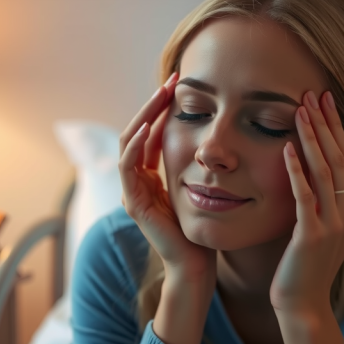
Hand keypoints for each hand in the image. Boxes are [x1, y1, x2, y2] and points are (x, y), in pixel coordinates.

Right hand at [118, 71, 216, 283]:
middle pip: (136, 131)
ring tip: (162, 93)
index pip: (149, 132)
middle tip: (172, 79)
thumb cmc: (205, 228)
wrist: (198, 264)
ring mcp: (132, 192)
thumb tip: (216, 132)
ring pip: (128, 142)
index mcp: (150, 176)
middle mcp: (137, 181)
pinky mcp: (134, 203)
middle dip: (153, 104)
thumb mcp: (202, 185)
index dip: (161, 106)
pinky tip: (151, 126)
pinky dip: (136, 144)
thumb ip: (197, 163)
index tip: (181, 83)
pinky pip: (128, 167)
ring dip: (144, 115)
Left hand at [269, 90, 343, 314]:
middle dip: (326, 124)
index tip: (324, 102)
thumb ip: (318, 202)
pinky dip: (296, 169)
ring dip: (312, 137)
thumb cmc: (303, 267)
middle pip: (339, 157)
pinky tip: (286, 147)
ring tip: (302, 110)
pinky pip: (305, 194)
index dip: (335, 129)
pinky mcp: (312, 235)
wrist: (303, 305)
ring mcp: (333, 224)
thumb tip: (307, 172)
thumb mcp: (317, 229)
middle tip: (315, 93)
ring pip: (325, 170)